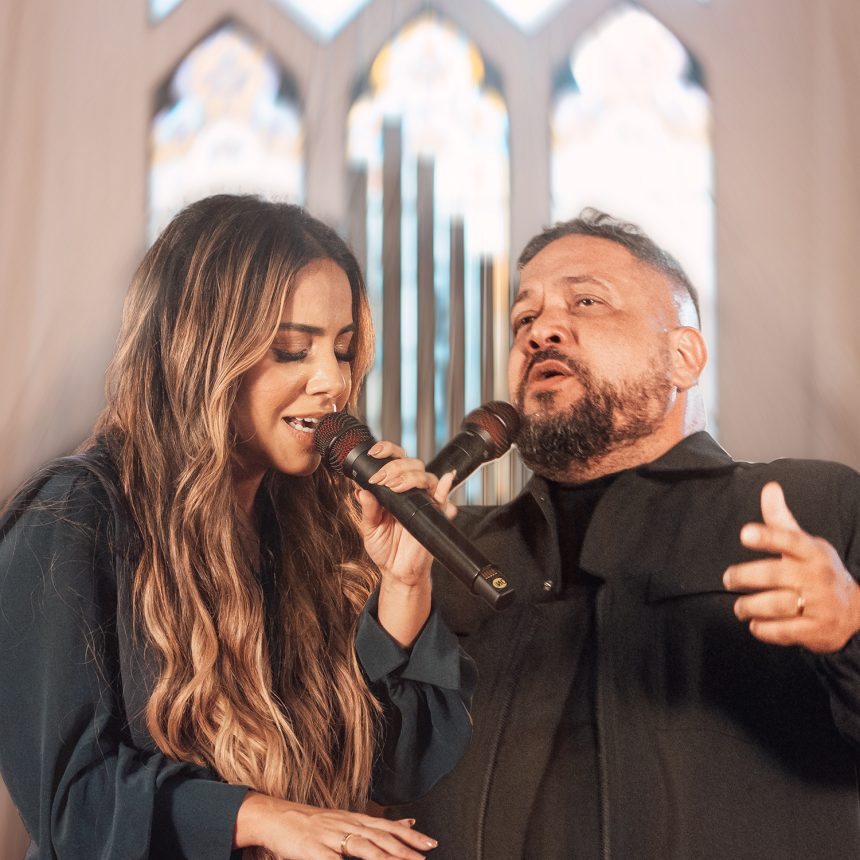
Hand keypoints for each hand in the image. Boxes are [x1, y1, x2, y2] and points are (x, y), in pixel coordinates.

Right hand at [236, 792, 437, 858]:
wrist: (277, 817)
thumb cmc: (315, 823)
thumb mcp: (349, 819)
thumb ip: (378, 825)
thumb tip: (410, 822)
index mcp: (356, 819)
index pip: (388, 827)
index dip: (409, 836)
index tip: (430, 844)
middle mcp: (346, 824)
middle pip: (379, 837)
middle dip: (403, 849)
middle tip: (422, 857)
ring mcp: (330, 837)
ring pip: (361, 847)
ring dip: (383, 857)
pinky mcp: (313, 850)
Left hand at [356, 441, 456, 587]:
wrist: (397, 571)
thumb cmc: (384, 548)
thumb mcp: (370, 528)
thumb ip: (368, 510)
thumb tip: (361, 491)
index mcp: (394, 489)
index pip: (395, 461)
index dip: (387, 450)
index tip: (374, 453)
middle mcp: (410, 492)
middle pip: (412, 464)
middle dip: (395, 466)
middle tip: (381, 480)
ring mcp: (424, 502)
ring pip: (427, 477)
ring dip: (411, 477)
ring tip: (395, 487)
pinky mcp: (435, 516)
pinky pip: (444, 500)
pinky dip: (445, 490)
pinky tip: (444, 484)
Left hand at [722, 481, 859, 652]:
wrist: (855, 610)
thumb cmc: (818, 570)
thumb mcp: (805, 543)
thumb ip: (781, 520)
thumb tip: (769, 487)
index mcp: (812, 552)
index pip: (789, 540)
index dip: (767, 537)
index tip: (744, 533)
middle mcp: (816, 577)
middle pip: (774, 575)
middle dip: (744, 577)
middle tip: (728, 579)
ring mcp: (819, 605)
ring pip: (776, 605)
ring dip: (750, 606)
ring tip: (739, 607)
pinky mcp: (816, 630)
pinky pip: (784, 632)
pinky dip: (764, 629)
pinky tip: (756, 624)